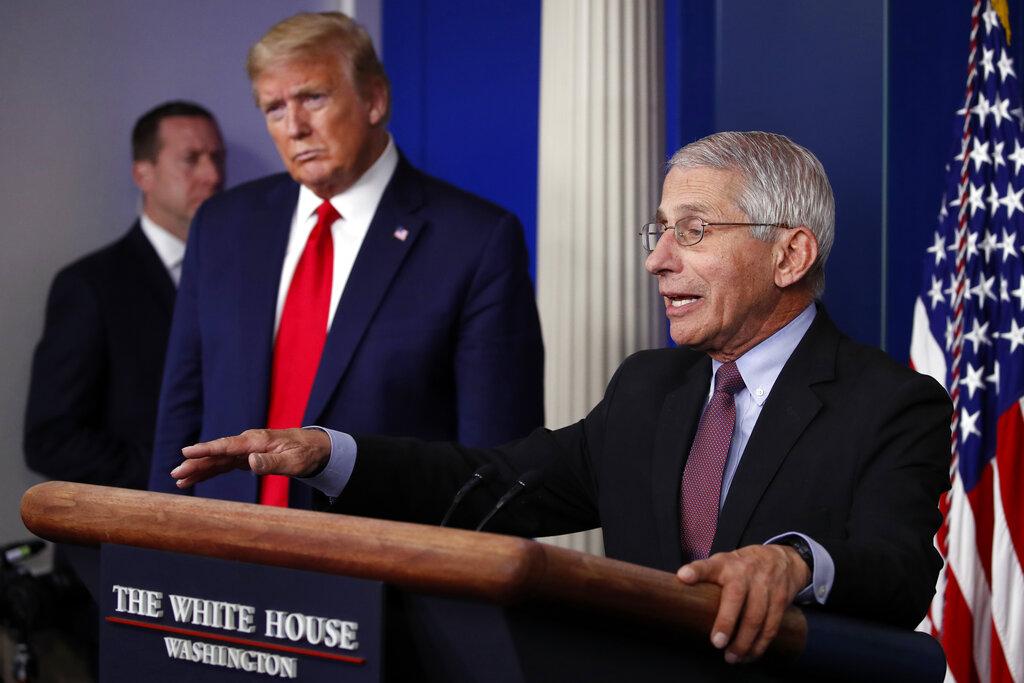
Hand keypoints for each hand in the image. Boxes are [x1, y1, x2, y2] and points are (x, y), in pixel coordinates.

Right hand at [170, 428, 331, 488]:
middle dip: (196, 463)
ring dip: (198, 469)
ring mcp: (245, 451)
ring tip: (179, 479)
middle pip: (217, 454)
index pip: (227, 446)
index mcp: (257, 441)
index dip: (206, 449)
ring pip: (217, 460)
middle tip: (176, 473)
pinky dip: (209, 472)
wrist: (315, 448)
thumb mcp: (293, 462)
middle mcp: (247, 444)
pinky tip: (194, 479)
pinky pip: (223, 465)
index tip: (187, 452)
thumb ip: (271, 463)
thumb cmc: (305, 454)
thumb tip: (249, 462)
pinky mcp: (246, 458)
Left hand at [676, 544, 809, 662]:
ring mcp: (765, 586)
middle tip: (717, 644)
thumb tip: (679, 592)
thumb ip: (704, 577)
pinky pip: (771, 626)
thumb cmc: (742, 567)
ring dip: (744, 642)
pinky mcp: (780, 600)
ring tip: (732, 657)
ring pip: (756, 617)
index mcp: (725, 564)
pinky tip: (749, 655)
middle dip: (726, 622)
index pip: (707, 565)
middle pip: (736, 597)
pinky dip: (760, 645)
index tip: (683, 577)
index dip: (695, 571)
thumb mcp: (722, 563)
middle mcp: (745, 572)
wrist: (782, 560)